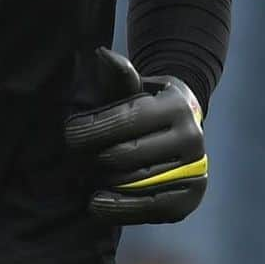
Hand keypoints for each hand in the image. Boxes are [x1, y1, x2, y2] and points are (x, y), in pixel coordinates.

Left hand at [64, 48, 207, 223]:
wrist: (178, 129)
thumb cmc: (144, 107)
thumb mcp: (133, 89)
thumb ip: (118, 77)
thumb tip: (102, 55)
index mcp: (176, 106)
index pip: (127, 119)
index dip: (93, 128)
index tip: (69, 135)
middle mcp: (191, 138)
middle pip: (128, 154)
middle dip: (94, 157)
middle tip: (74, 158)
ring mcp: (195, 170)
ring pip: (136, 182)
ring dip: (103, 181)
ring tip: (84, 177)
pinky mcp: (191, 197)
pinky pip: (150, 208)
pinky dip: (120, 208)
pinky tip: (97, 203)